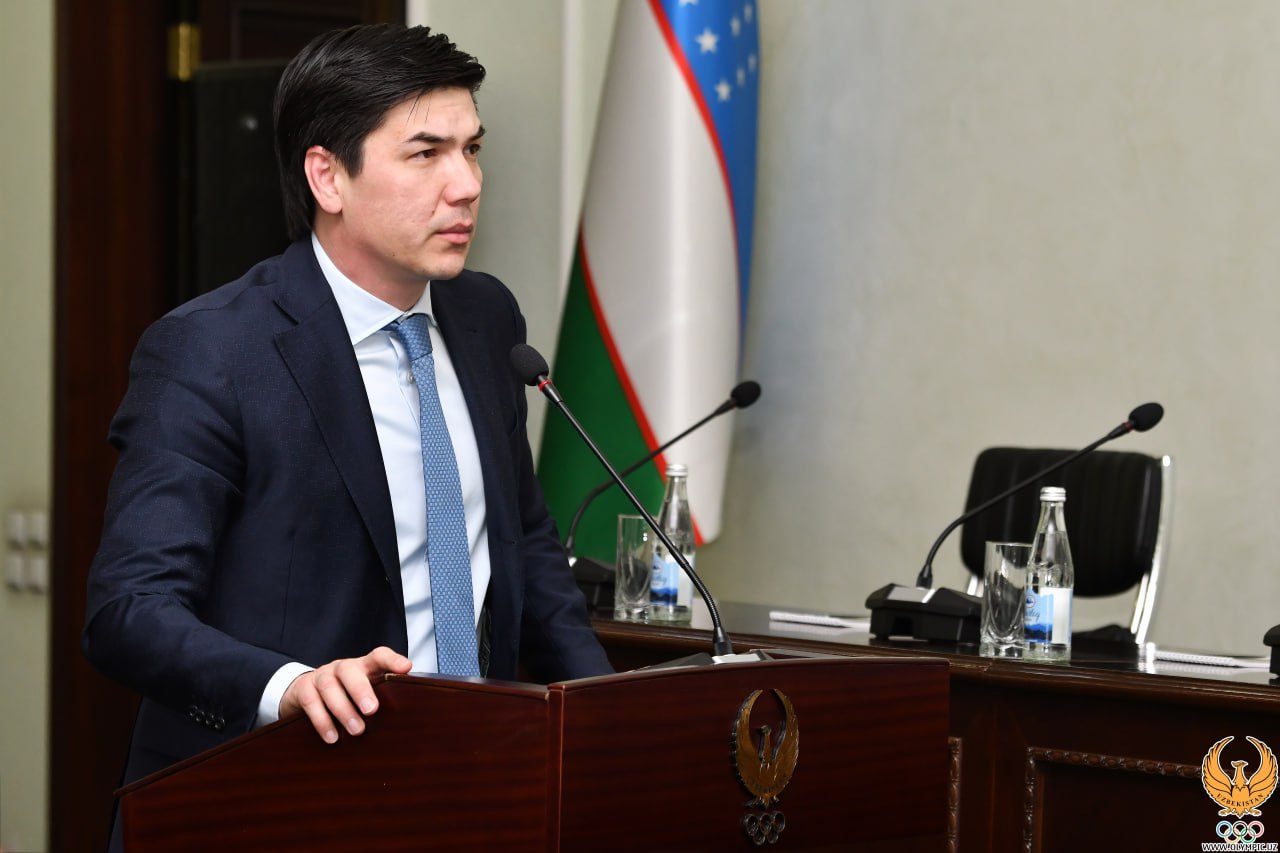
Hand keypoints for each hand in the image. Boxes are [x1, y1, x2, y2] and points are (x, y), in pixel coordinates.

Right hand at [279, 646, 412, 743]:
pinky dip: (321, 720)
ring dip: (343, 710)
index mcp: (363, 666)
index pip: (378, 656)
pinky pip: (310, 701)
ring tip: (356, 731)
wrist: (306, 693)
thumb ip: (383, 698)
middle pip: (350, 671)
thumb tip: (408, 715)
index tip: (406, 668)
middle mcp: (342, 668)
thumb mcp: (365, 693)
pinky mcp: (303, 689)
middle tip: (371, 710)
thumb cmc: (346, 695)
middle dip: (360, 689)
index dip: (392, 660)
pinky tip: (332, 737)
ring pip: (329, 687)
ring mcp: (321, 676)